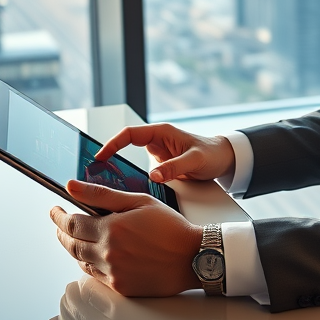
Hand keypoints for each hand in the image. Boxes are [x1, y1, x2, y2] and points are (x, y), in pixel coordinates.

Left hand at [50, 181, 202, 295]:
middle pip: (71, 245)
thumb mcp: (138, 201)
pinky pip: (96, 276)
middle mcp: (108, 254)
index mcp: (111, 230)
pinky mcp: (121, 288)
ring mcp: (114, 274)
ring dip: (74, 248)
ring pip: (81, 262)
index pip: (71, 224)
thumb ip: (102, 195)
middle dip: (61, 233)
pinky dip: (90, 263)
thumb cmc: (170, 227)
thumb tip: (72, 186)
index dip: (58, 216)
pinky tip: (95, 254)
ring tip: (77, 237)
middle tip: (60, 224)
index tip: (55, 210)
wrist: (194, 257)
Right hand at [95, 122, 235, 183]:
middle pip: (125, 144)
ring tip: (103, 180)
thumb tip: (154, 175)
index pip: (129, 134)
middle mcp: (157, 140)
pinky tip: (123, 187)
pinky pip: (140, 167)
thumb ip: (175, 167)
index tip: (101, 156)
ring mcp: (158, 152)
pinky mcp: (160, 163)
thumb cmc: (213, 154)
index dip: (112, 144)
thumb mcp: (195, 160)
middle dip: (109, 155)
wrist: (225, 159)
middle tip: (94, 170)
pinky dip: (130, 175)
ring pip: (130, 156)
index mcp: (161, 132)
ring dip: (118, 166)